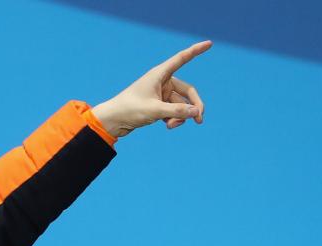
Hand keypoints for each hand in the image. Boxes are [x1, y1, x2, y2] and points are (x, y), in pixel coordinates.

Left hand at [92, 41, 211, 138]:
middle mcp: (162, 82)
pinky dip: (174, 119)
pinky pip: (174, 111)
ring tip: (171, 126)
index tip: (209, 43)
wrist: (112, 122)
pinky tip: (167, 126)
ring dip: (180, 116)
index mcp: (159, 74)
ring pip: (181, 105)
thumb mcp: (155, 111)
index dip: (196, 51)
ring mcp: (161, 95)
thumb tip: (196, 112)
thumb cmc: (129, 110)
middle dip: (194, 106)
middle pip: (188, 91)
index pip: (182, 59)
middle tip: (200, 120)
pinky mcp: (158, 106)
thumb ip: (177, 112)